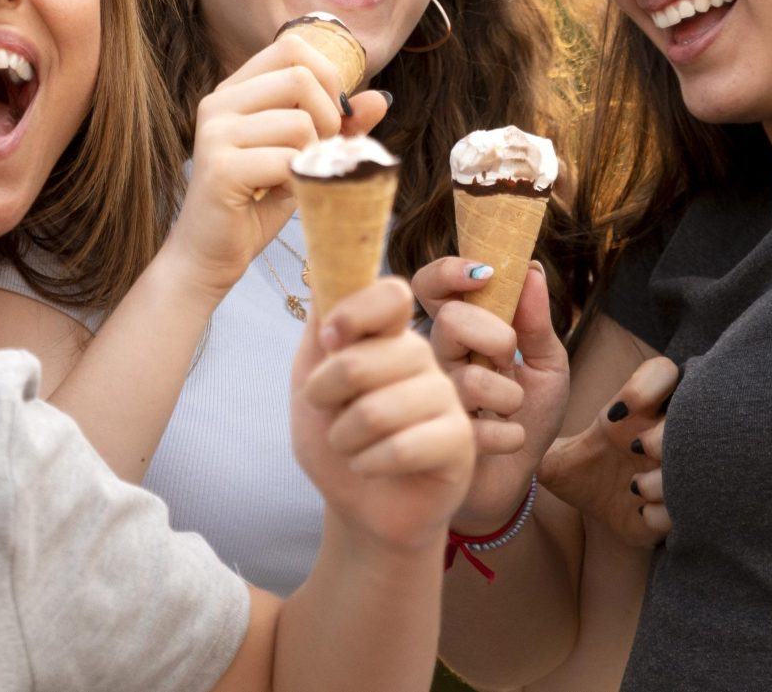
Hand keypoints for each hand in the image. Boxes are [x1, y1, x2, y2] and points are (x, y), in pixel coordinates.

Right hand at [162, 31, 390, 292]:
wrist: (210, 254)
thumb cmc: (256, 201)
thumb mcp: (302, 154)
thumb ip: (337, 125)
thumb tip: (380, 100)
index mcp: (235, 89)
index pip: (291, 47)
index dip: (327, 76)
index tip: (332, 116)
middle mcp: (219, 102)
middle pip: (300, 77)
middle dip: (328, 117)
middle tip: (318, 152)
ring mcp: (215, 133)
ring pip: (299, 122)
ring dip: (314, 155)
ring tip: (298, 177)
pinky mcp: (220, 168)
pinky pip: (287, 160)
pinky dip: (300, 180)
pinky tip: (285, 194)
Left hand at [293, 278, 472, 555]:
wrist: (358, 506)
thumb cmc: (336, 438)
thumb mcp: (310, 378)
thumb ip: (321, 325)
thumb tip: (325, 265)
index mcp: (391, 335)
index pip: (391, 295)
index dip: (354, 313)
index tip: (328, 339)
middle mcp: (424, 358)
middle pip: (365, 359)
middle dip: (326, 395)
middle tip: (330, 413)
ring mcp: (446, 398)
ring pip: (377, 409)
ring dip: (345, 438)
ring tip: (352, 446)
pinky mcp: (460, 441)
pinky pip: (402, 447)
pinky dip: (368, 463)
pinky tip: (372, 467)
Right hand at [416, 259, 569, 534]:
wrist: (521, 477)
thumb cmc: (529, 413)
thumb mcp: (546, 364)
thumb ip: (537, 322)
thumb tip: (530, 269)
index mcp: (458, 332)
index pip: (431, 287)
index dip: (448, 272)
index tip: (486, 272)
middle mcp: (436, 359)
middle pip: (449, 322)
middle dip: (494, 334)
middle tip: (509, 354)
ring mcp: (431, 400)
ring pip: (467, 379)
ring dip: (507, 394)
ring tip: (513, 409)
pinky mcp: (437, 443)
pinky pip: (476, 429)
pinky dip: (509, 435)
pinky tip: (512, 440)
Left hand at [536, 358, 677, 547]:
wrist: (580, 512)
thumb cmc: (569, 462)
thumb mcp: (543, 427)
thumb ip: (526, 378)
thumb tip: (520, 303)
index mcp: (632, 411)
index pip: (661, 374)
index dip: (647, 386)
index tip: (614, 414)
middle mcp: (659, 435)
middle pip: (690, 415)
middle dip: (667, 432)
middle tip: (637, 447)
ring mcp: (669, 471)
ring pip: (691, 464)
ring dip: (664, 476)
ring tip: (634, 487)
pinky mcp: (671, 510)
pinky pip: (683, 508)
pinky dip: (662, 511)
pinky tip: (639, 512)